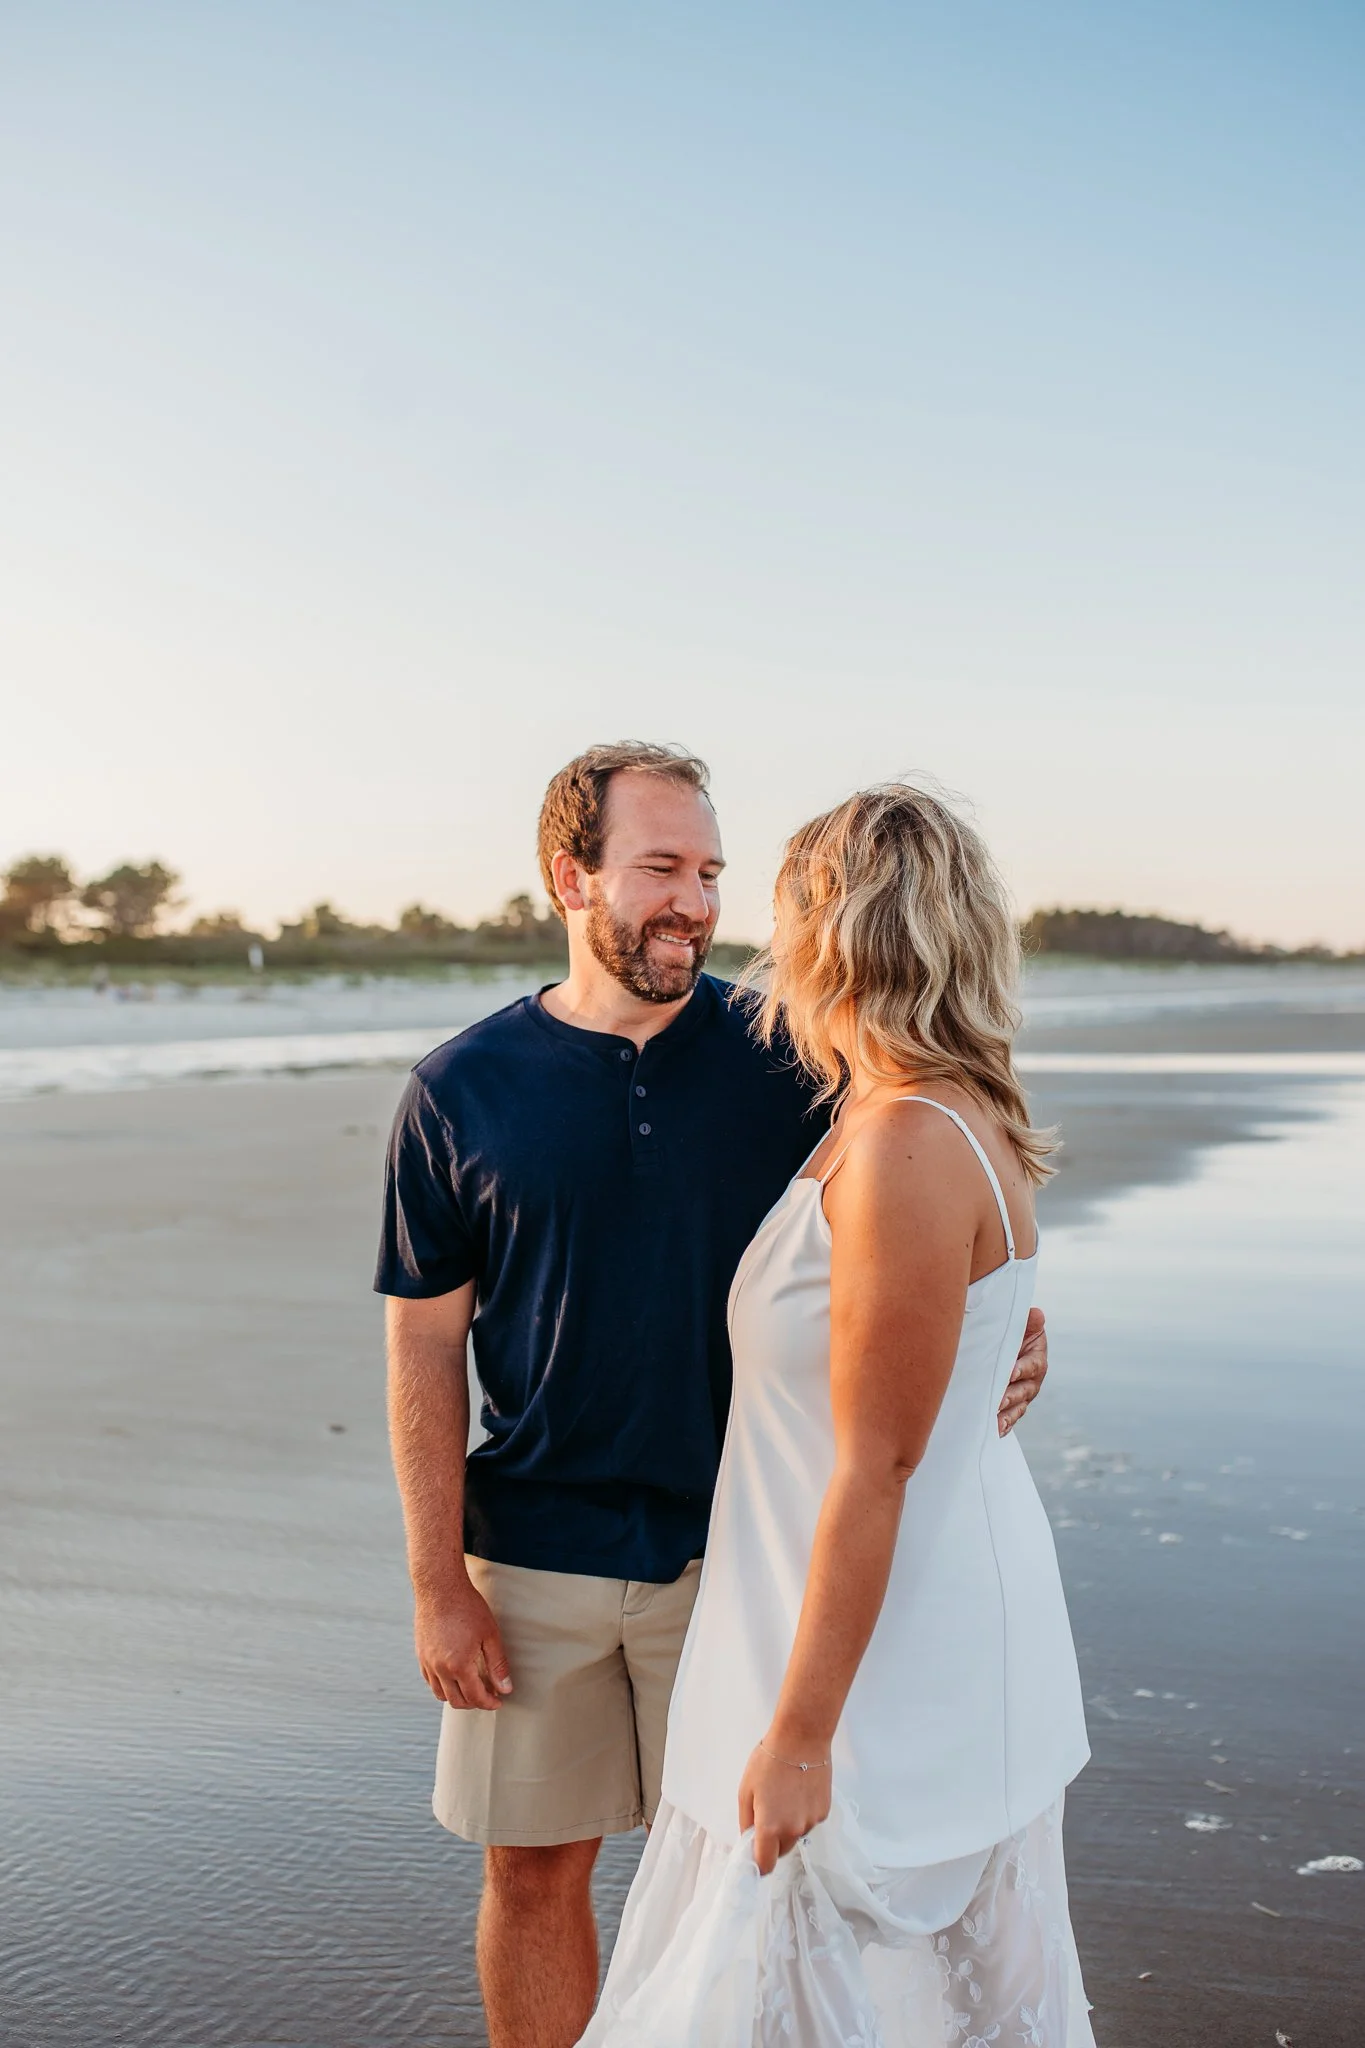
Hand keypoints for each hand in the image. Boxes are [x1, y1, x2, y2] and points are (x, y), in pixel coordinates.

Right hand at [414, 1581, 512, 1709]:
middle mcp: (440, 1668)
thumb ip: (498, 1665)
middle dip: (474, 1703)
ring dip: (457, 1697)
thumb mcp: (490, 1635)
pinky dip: (442, 1686)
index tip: (498, 1701)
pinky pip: (430, 1681)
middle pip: (457, 1701)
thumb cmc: (468, 1607)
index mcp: (459, 1666)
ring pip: (440, 1694)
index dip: (489, 1703)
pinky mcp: (421, 1654)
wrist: (440, 1587)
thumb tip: (505, 1689)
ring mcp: (428, 1662)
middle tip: (487, 1695)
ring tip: (471, 1688)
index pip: (475, 1697)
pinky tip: (454, 1676)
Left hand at [738, 1737, 832, 1875]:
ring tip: (785, 1796)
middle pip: (782, 1851)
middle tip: (767, 1814)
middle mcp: (793, 1831)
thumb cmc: (768, 1762)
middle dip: (773, 1842)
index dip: (759, 1864)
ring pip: (796, 1835)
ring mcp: (811, 1823)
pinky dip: (802, 1814)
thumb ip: (746, 1822)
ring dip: (789, 1826)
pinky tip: (799, 1791)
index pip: (765, 1865)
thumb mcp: (746, 1790)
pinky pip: (808, 1822)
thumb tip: (749, 1840)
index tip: (755, 1854)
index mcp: (770, 1828)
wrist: (801, 1740)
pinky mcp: (824, 1812)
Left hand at [998, 1305, 1047, 1435]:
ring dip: (1006, 1415)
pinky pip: (1009, 1418)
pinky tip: (994, 1430)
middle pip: (1023, 1391)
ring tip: (995, 1422)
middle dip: (1011, 1396)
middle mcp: (1031, 1381)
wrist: (1002, 1347)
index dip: (1022, 1369)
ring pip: (1016, 1408)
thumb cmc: (1011, 1335)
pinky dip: (1003, 1426)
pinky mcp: (1012, 1408)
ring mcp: (1022, 1396)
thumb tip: (1036, 1314)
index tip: (1010, 1373)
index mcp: (1036, 1359)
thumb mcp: (1020, 1326)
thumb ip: (1028, 1322)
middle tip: (998, 1401)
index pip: (1031, 1365)